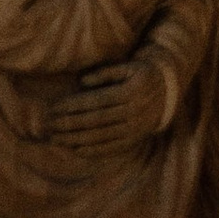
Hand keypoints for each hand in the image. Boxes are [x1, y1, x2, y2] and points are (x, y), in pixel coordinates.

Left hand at [45, 55, 174, 151]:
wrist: (168, 90)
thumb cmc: (141, 74)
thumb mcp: (127, 67)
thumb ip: (105, 72)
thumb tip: (82, 82)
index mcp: (130, 91)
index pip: (95, 101)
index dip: (73, 106)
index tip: (54, 108)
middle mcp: (133, 112)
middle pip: (95, 120)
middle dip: (69, 124)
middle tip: (49, 125)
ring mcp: (135, 128)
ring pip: (101, 136)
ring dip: (76, 139)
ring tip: (56, 139)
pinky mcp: (135, 139)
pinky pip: (112, 148)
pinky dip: (93, 150)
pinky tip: (76, 149)